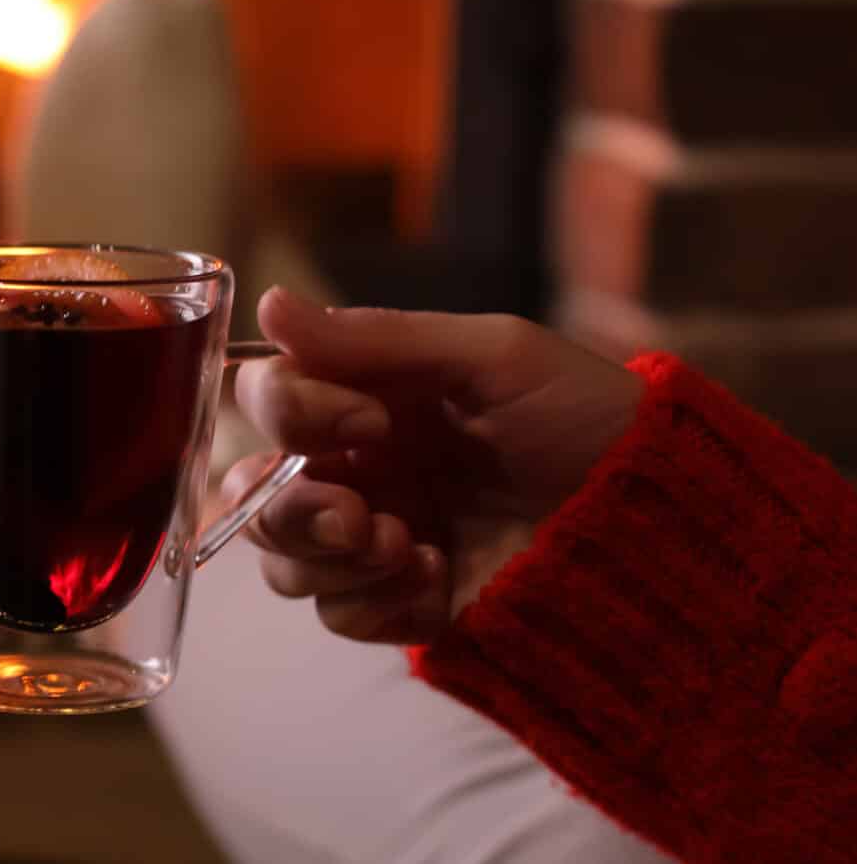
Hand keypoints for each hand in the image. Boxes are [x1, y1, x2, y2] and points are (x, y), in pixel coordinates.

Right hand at [227, 287, 642, 642]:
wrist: (667, 531)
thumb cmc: (590, 422)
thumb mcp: (495, 357)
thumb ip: (377, 338)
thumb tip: (271, 302)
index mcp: (371, 397)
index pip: (265, 397)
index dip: (289, 410)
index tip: (367, 419)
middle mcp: (360, 467)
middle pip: (249, 490)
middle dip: (286, 506)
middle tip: (357, 516)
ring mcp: (378, 542)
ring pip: (282, 560)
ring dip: (329, 556)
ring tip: (409, 549)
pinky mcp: (403, 608)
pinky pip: (337, 615)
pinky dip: (372, 601)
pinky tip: (434, 581)